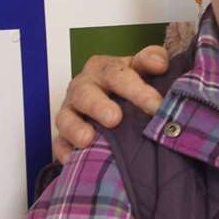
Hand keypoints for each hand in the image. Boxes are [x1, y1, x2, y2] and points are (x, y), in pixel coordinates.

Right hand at [52, 45, 169, 162]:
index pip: (118, 74)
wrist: (110, 100)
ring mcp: (70, 111)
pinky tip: (73, 158)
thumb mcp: (140, 68)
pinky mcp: (63, 135)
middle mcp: (83, 87)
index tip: (156, 105)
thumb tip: (160, 64)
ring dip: (76, 128)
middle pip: (86, 93)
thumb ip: (152, 60)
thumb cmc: (128, 84)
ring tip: (87, 139)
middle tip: (114, 118)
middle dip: (98, 106)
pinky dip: (64, 150)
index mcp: (103, 68)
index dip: (137, 89)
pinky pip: (59, 143)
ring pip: (66, 118)